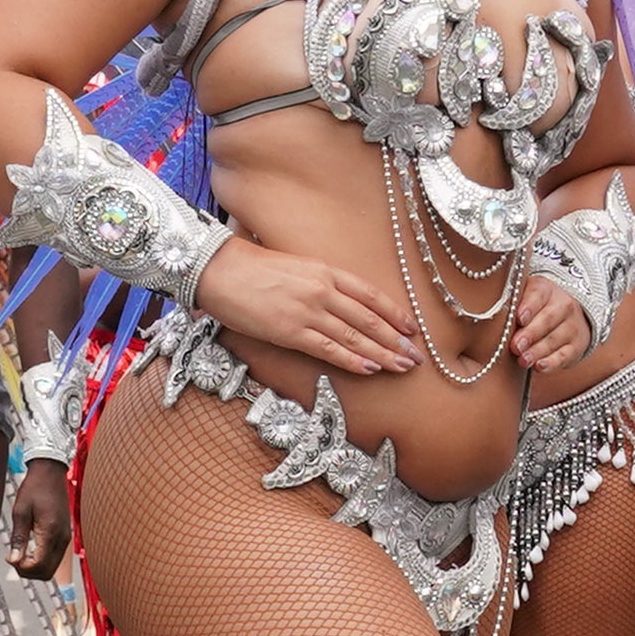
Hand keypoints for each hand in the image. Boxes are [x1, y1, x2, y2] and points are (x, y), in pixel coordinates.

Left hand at [4, 459, 73, 579]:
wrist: (50, 473)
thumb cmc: (34, 489)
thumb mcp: (20, 512)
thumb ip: (18, 538)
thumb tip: (13, 560)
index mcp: (50, 532)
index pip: (39, 565)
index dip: (22, 568)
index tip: (10, 558)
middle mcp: (62, 538)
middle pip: (47, 572)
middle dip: (28, 572)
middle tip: (14, 560)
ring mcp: (66, 538)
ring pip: (52, 568)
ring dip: (35, 568)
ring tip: (20, 555)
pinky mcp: (65, 536)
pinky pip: (55, 558)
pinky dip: (42, 560)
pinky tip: (30, 550)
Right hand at [194, 240, 422, 380]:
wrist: (218, 269)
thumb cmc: (250, 267)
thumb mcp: (294, 266)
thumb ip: (319, 281)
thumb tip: (338, 300)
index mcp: (325, 270)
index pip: (370, 294)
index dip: (394, 313)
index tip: (412, 328)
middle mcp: (323, 290)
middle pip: (369, 318)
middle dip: (395, 340)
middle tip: (416, 357)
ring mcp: (308, 311)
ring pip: (355, 336)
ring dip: (381, 354)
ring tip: (401, 367)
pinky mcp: (291, 331)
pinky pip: (329, 349)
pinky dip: (352, 360)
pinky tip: (369, 369)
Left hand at [505, 274, 596, 374]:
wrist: (566, 317)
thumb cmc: (534, 308)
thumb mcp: (523, 298)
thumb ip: (509, 303)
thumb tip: (486, 312)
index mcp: (545, 289)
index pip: (538, 294)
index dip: (529, 306)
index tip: (519, 318)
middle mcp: (563, 305)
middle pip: (547, 319)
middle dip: (530, 334)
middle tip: (515, 346)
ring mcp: (572, 326)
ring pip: (555, 339)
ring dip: (537, 351)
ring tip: (523, 360)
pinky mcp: (576, 346)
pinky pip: (564, 355)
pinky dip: (552, 362)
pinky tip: (539, 366)